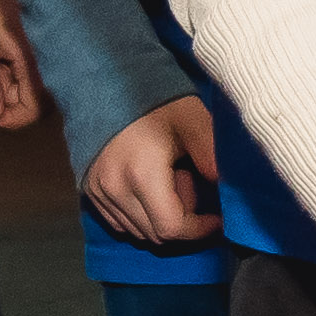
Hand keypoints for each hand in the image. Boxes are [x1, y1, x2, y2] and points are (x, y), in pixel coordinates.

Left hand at [0, 0, 43, 128]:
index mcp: (36, 66)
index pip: (30, 113)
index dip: (5, 115)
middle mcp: (51, 64)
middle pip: (32, 102)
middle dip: (5, 93)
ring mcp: (51, 55)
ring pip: (32, 87)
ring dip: (9, 80)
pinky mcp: (48, 46)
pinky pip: (34, 72)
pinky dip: (15, 67)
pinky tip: (3, 49)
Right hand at [87, 94, 222, 247]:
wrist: (107, 81)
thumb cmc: (156, 99)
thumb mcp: (193, 120)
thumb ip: (211, 156)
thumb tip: (228, 191)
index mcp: (142, 174)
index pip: (172, 228)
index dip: (199, 229)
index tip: (217, 217)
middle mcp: (115, 189)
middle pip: (155, 235)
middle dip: (181, 222)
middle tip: (190, 187)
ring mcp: (97, 191)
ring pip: (136, 231)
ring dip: (159, 219)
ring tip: (170, 184)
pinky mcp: (88, 189)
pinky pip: (118, 222)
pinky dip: (139, 217)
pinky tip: (150, 189)